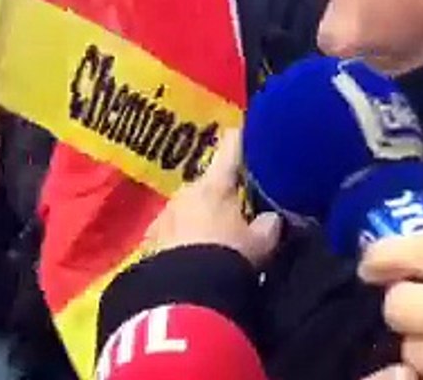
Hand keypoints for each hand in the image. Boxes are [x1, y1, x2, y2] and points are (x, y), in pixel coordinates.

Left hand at [144, 129, 281, 265]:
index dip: (239, 138)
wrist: (182, 295)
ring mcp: (165, 215)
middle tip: (237, 204)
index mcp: (215, 184)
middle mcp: (186, 192)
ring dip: (200, 216)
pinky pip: (173, 231)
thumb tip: (271, 218)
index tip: (244, 128)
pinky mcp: (151, 240)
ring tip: (214, 234)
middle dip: (221, 192)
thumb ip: (267, 227)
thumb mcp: (260, 244)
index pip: (230, 149)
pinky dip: (183, 237)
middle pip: (208, 183)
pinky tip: (190, 252)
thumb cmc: (227, 258)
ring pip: (188, 207)